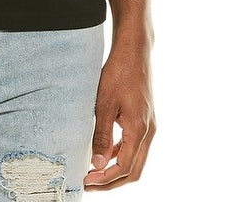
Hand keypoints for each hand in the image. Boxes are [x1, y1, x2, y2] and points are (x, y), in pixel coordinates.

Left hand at [84, 44, 154, 190]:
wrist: (134, 53)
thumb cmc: (118, 74)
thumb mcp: (104, 104)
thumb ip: (101, 135)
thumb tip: (97, 164)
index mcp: (139, 130)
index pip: (124, 167)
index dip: (105, 179)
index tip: (87, 182)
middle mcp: (149, 132)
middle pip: (134, 170)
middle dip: (112, 181)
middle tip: (90, 183)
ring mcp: (149, 126)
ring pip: (136, 159)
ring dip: (116, 169)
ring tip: (94, 171)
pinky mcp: (145, 120)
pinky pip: (135, 146)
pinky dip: (120, 154)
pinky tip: (104, 152)